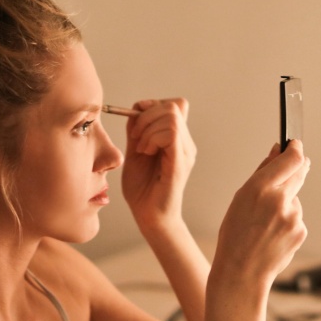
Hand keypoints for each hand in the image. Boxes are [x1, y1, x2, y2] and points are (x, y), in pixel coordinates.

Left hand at [121, 98, 196, 231]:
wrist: (148, 216)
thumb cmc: (142, 188)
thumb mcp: (135, 152)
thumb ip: (137, 131)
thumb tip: (137, 109)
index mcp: (176, 139)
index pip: (175, 104)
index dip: (154, 105)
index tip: (136, 119)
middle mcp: (185, 143)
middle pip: (173, 106)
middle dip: (147, 116)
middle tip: (136, 138)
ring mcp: (185, 152)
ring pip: (171, 116)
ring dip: (148, 128)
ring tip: (141, 148)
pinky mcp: (180, 162)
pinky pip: (171, 134)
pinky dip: (153, 138)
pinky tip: (145, 152)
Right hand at [212, 140, 309, 288]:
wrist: (242, 273)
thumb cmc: (234, 236)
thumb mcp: (240, 199)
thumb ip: (262, 173)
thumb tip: (276, 152)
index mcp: (259, 188)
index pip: (290, 159)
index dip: (295, 149)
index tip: (296, 145)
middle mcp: (279, 200)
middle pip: (299, 173)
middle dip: (299, 167)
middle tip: (299, 162)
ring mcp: (293, 217)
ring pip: (294, 200)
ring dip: (286, 204)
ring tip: (265, 223)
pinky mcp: (300, 231)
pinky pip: (296, 219)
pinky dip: (287, 223)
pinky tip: (272, 235)